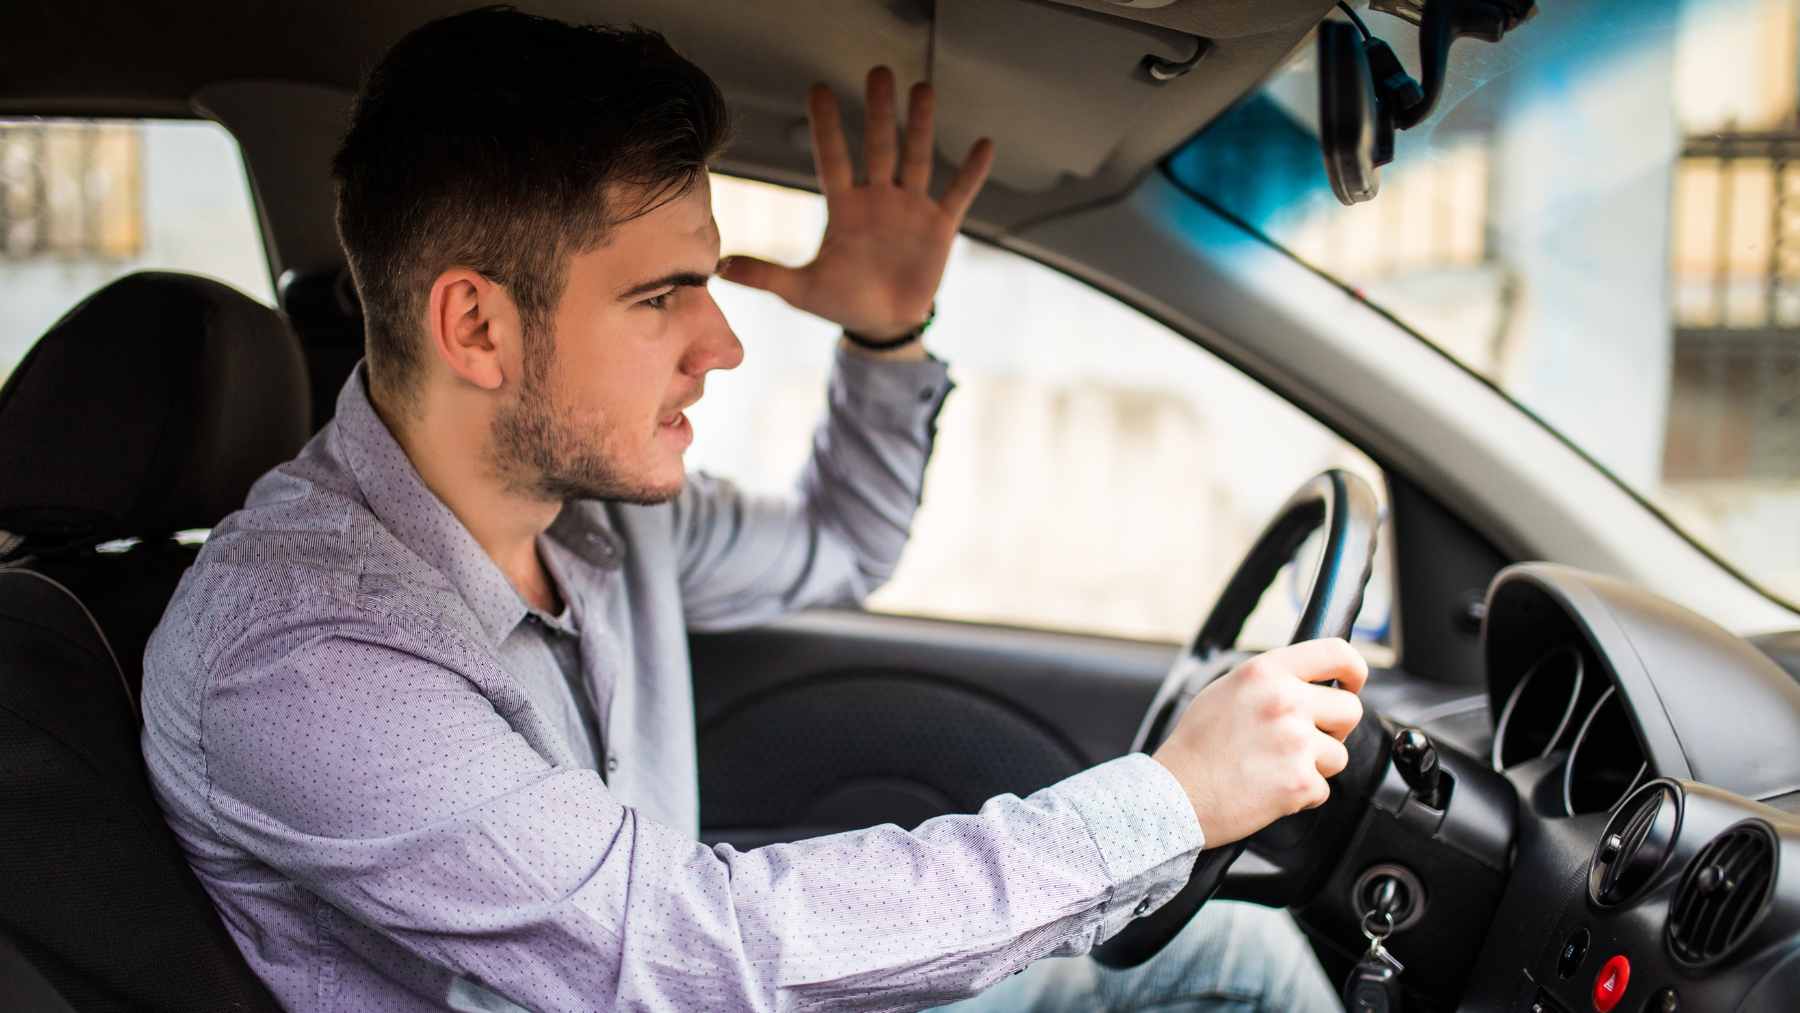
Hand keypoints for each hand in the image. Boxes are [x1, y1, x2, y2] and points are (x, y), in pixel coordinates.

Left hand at [719, 66, 994, 340]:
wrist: (882, 323)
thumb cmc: (841, 301)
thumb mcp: (802, 290)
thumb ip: (766, 275)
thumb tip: (720, 268)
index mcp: (844, 209)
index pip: (833, 159)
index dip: (827, 127)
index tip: (818, 90)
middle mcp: (877, 199)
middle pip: (879, 147)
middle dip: (880, 112)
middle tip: (879, 73)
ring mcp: (910, 208)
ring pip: (916, 158)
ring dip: (921, 126)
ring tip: (923, 90)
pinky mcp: (939, 226)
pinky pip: (957, 194)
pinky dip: (971, 172)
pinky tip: (983, 144)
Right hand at [1151, 639, 1368, 846]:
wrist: (1176, 794)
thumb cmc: (1196, 746)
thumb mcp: (1227, 689)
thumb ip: (1270, 680)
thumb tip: (1309, 682)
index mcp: (1266, 672)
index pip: (1337, 654)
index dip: (1354, 670)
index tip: (1351, 683)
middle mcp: (1285, 701)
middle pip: (1349, 709)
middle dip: (1334, 726)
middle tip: (1305, 738)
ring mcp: (1296, 742)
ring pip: (1338, 754)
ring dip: (1314, 764)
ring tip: (1275, 766)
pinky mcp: (1300, 782)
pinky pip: (1323, 788)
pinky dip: (1301, 793)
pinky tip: (1270, 788)